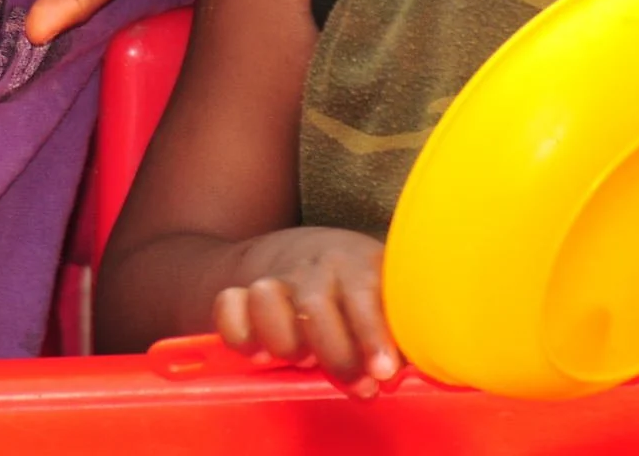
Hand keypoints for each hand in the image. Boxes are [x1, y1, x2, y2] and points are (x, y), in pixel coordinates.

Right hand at [214, 229, 399, 396]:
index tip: (382, 370)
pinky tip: (259, 352)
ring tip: (300, 359)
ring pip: (266, 298)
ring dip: (284, 340)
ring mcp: (275, 276)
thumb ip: (395, 331)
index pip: (365, 293)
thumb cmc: (355, 291)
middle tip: (354, 383)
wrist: (296, 254)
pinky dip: (239, 332)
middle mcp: (315, 266)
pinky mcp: (239, 288)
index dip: (372, 334)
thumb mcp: (384, 298)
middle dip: (335, 355)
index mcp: (358, 265)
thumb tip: (410, 371)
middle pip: (315, 306)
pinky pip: (227, 306)